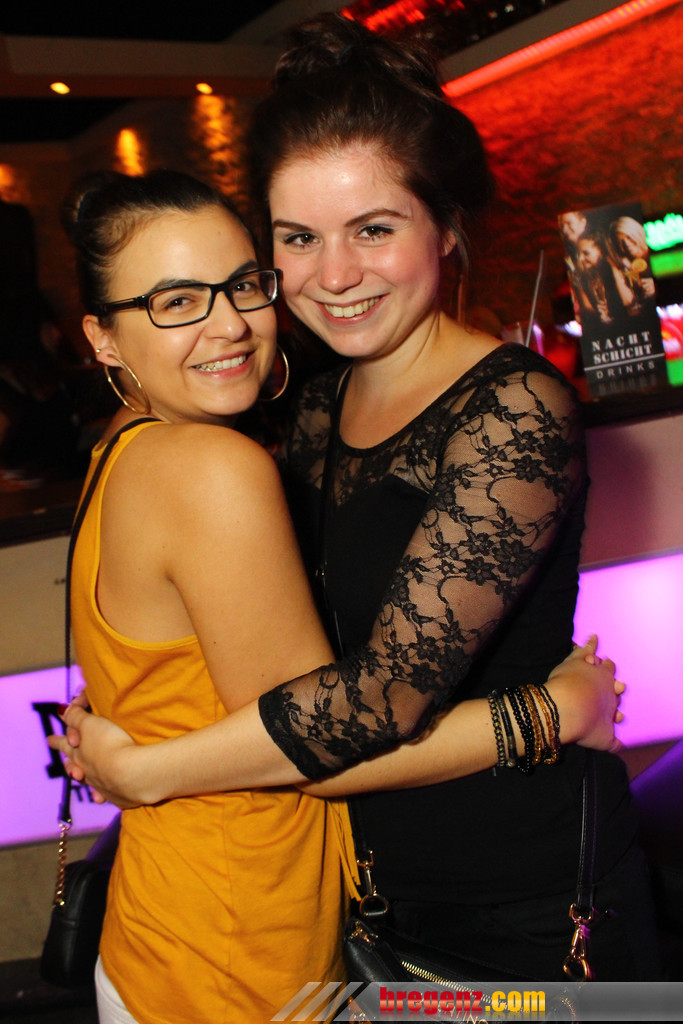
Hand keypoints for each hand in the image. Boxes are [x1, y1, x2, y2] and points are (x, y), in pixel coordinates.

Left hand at [48, 701, 140, 808]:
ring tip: (82, 778)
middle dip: (69, 763)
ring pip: (89, 781)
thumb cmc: (109, 744)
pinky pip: (108, 794)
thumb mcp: (91, 723)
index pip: (64, 744)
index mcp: (77, 752)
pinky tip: (104, 796)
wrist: (131, 773)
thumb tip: (61, 710)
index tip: (49, 739)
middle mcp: (85, 770)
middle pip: (74, 765)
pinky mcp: (118, 796)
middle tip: (66, 764)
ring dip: (85, 779)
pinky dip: (104, 794)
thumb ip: (76, 716)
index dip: (57, 740)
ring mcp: (100, 785)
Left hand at [547, 635, 623, 753]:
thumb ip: (611, 742)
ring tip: (599, 658)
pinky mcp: (578, 660)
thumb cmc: (585, 726)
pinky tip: (593, 637)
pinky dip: (590, 643)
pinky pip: (586, 649)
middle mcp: (605, 684)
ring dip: (599, 661)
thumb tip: (619, 747)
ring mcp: (591, 671)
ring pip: (598, 663)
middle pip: (610, 676)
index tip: (613, 696)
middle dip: (609, 676)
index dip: (614, 694)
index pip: (616, 694)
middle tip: (606, 677)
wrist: (569, 710)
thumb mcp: (602, 740)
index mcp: (611, 700)